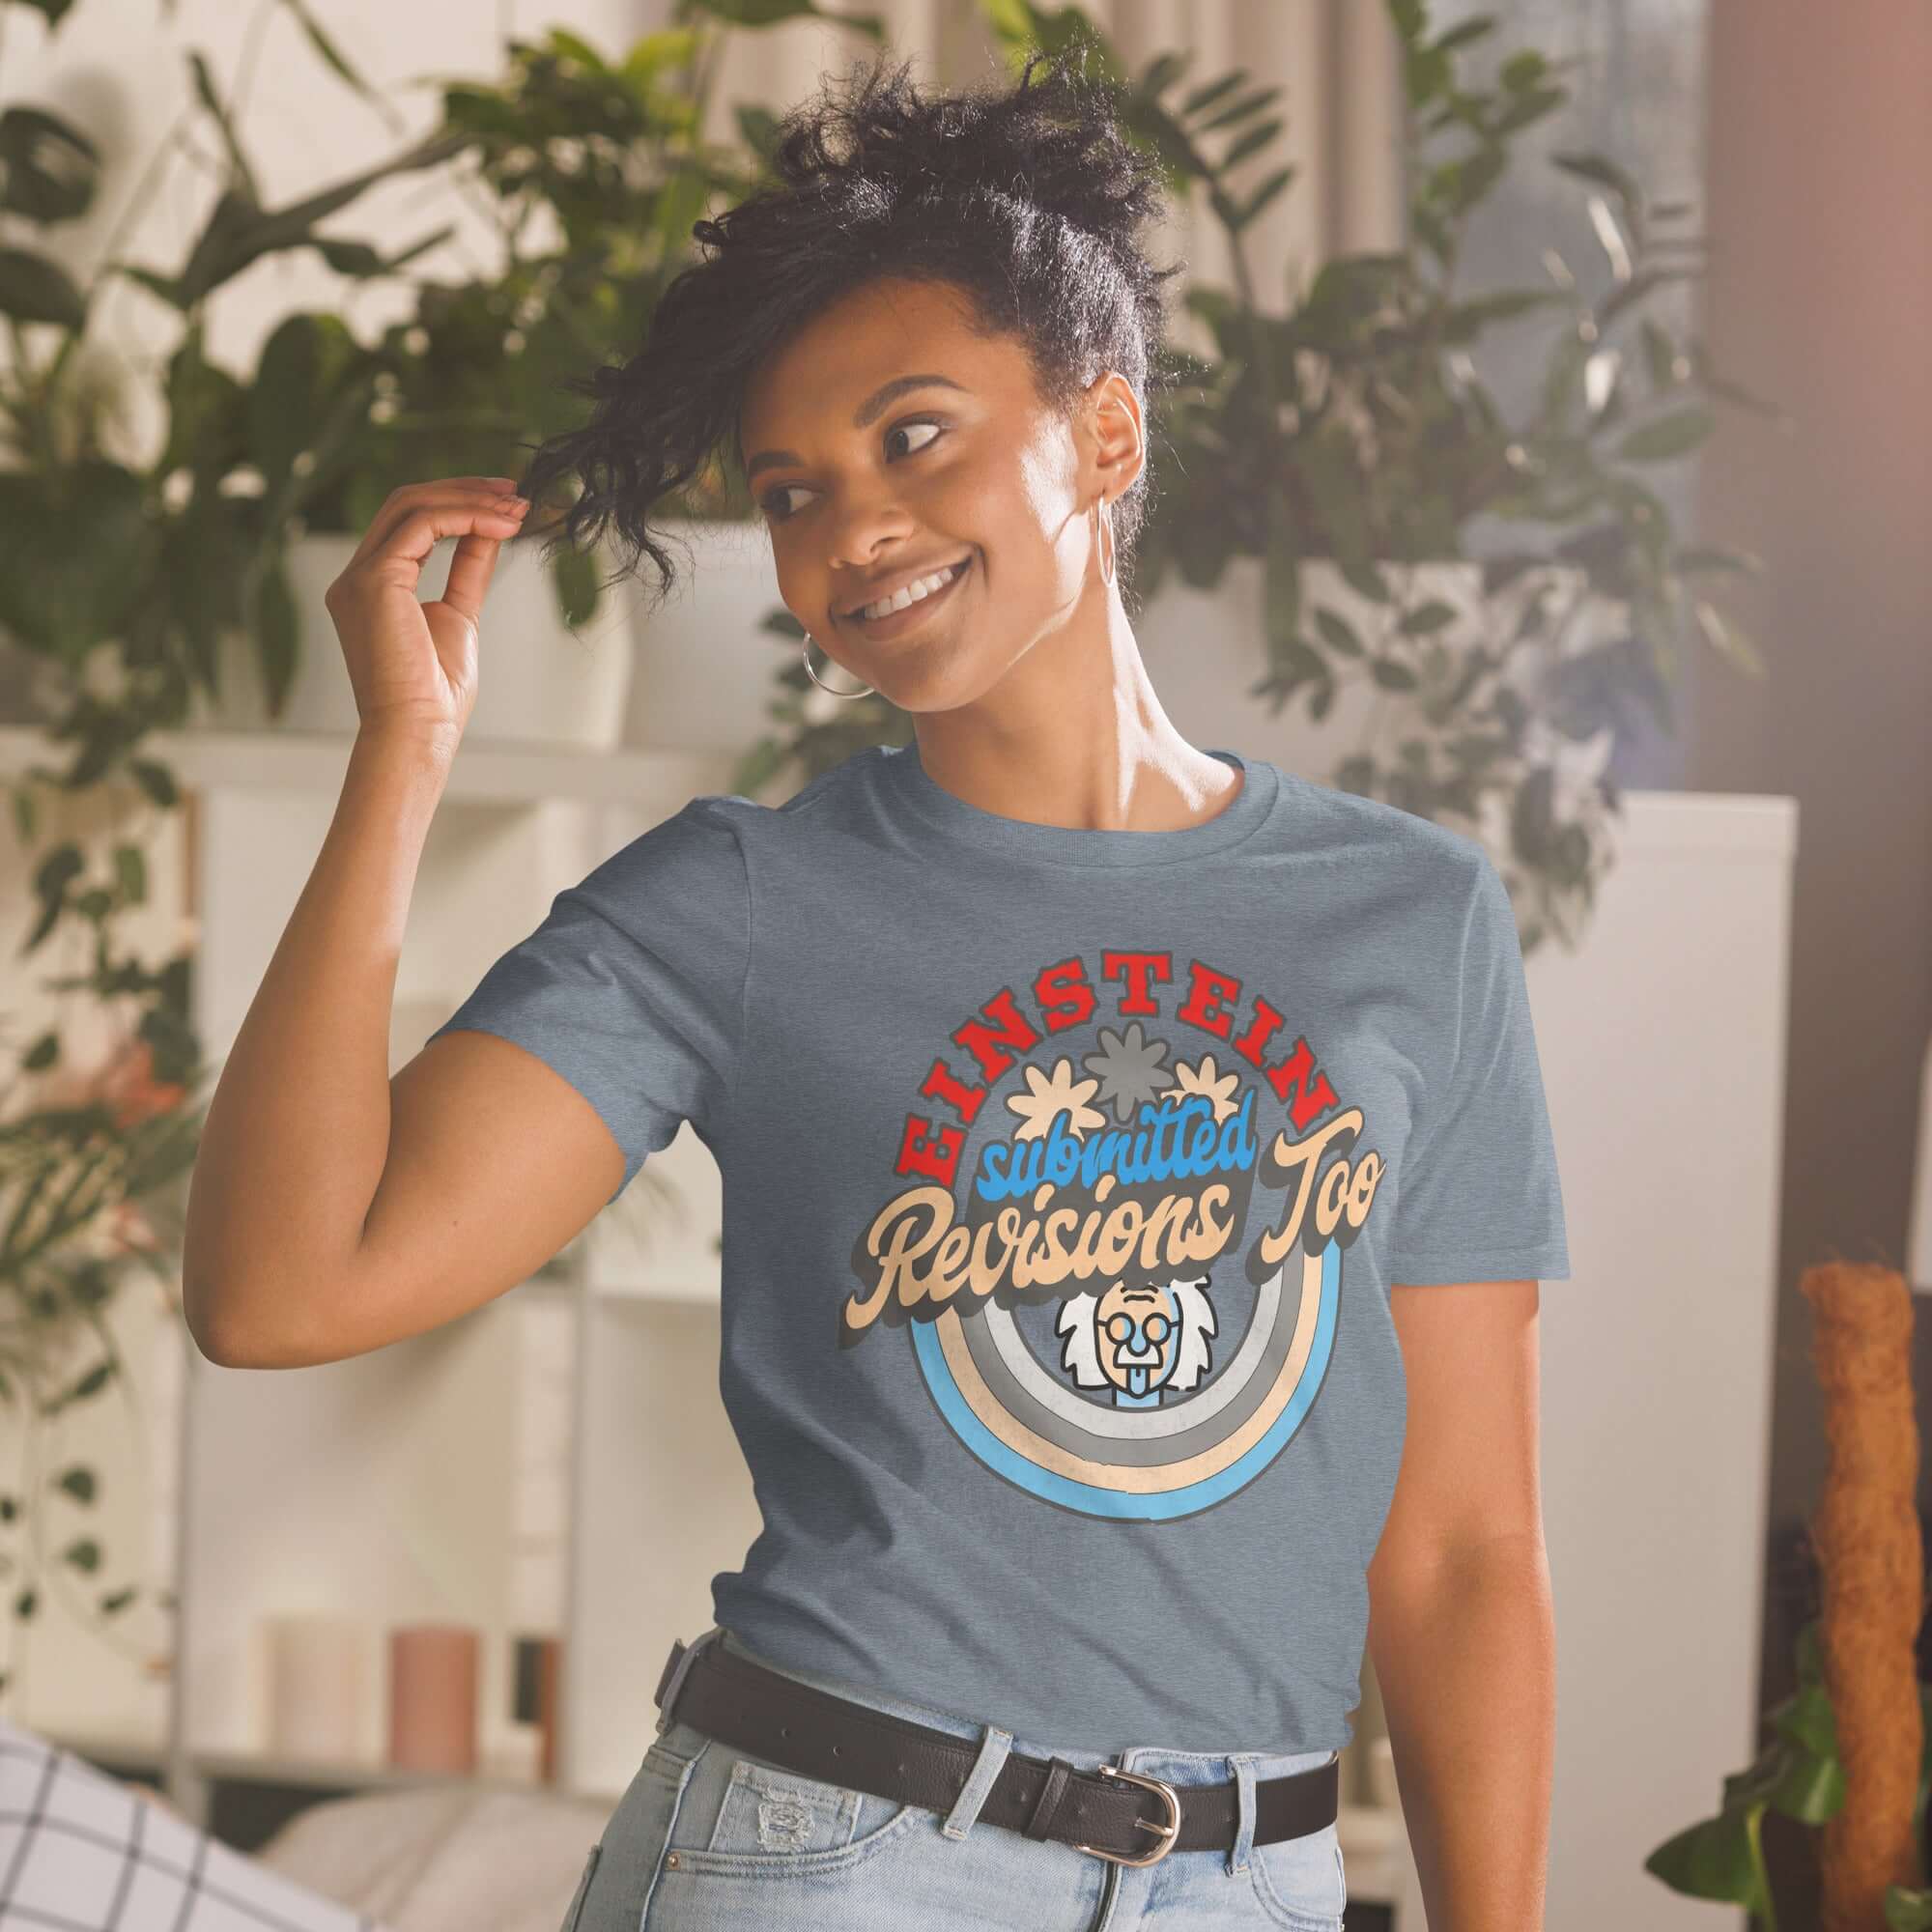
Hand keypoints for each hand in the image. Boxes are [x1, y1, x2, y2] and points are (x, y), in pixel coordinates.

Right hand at [322, 475, 531, 743]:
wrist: (417, 731)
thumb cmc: (435, 694)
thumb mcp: (459, 616)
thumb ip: (467, 569)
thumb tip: (491, 529)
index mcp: (372, 586)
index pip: (410, 523)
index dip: (458, 503)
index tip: (505, 502)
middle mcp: (356, 576)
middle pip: (406, 504)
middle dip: (465, 491)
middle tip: (515, 491)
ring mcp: (358, 576)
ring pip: (412, 506)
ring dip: (470, 499)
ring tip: (517, 506)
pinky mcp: (373, 579)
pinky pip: (422, 525)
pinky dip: (466, 517)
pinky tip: (502, 525)